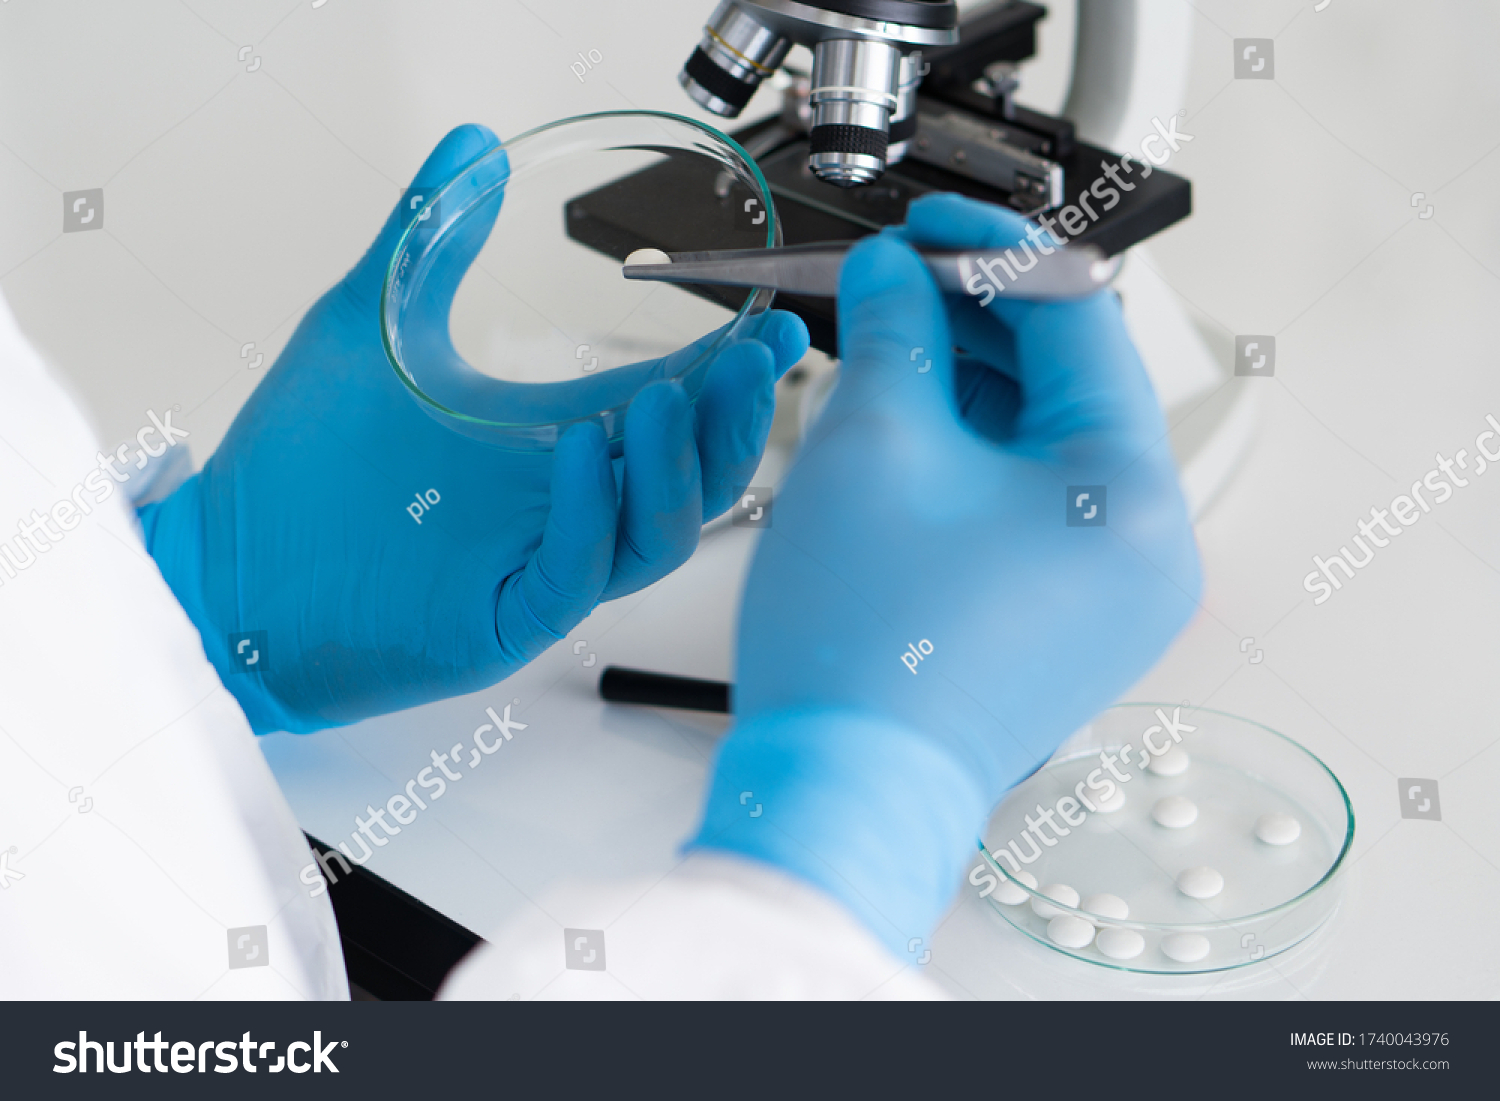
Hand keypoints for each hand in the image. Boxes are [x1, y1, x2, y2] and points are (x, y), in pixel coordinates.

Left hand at [140, 125, 808, 734]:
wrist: (224, 569)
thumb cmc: (298, 472)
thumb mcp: (372, 329)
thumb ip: (428, 242)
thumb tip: (469, 149)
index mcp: (552, 449)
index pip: (669, 407)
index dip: (725, 371)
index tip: (770, 322)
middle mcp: (563, 511)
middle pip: (693, 474)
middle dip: (735, 417)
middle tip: (756, 356)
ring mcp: (540, 567)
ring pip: (658, 531)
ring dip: (682, 465)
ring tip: (677, 394)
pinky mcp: (505, 618)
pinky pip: (578, 572)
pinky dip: (594, 509)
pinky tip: (586, 441)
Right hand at [693, 195, 1200, 952]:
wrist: (838, 791)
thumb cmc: (862, 652)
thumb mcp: (871, 449)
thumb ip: (894, 332)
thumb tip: (896, 275)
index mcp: (1130, 497)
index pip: (1078, 320)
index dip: (992, 250)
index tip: (928, 223)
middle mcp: (1142, 548)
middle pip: (1064, 381)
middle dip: (972, 322)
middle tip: (890, 286)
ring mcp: (1104, 592)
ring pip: (1038, 444)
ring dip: (962, 389)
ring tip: (878, 361)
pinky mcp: (1058, 618)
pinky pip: (1022, 504)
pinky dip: (965, 458)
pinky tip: (899, 433)